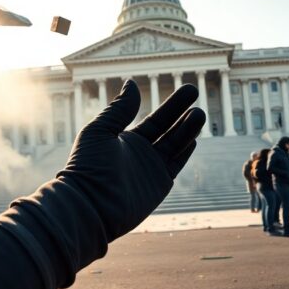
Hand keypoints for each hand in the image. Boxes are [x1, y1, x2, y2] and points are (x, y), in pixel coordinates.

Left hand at [60, 81, 204, 239]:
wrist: (90, 205)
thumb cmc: (88, 167)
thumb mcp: (100, 131)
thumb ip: (119, 109)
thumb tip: (131, 83)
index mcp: (125, 140)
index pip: (154, 119)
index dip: (171, 105)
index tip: (187, 91)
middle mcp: (140, 154)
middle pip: (168, 129)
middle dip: (182, 112)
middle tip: (196, 92)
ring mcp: (151, 170)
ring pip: (175, 145)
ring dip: (188, 129)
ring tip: (199, 113)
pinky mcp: (159, 185)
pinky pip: (175, 165)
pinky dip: (185, 152)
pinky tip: (194, 139)